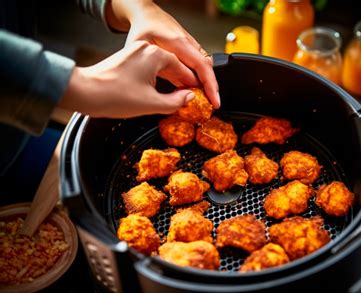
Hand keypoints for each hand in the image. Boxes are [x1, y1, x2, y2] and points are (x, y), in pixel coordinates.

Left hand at [58, 41, 194, 117]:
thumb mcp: (151, 104)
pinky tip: (164, 90)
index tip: (205, 97)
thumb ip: (175, 102)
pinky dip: (161, 78)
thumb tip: (189, 99)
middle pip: (176, 66)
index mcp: (157, 55)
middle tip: (196, 98)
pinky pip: (153, 67)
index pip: (186, 71)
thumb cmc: (113, 95)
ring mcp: (137, 52)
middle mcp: (148, 49)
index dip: (198, 86)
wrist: (83, 91)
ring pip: (164, 66)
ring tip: (181, 96)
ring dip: (174, 81)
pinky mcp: (129, 58)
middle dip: (187, 83)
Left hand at [105, 0, 219, 107]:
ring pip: (205, 66)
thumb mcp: (143, 54)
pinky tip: (192, 87)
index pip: (202, 67)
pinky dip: (199, 76)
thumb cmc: (141, 30)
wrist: (144, 12)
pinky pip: (198, 62)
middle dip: (212, 88)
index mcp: (178, 43)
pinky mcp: (189, 47)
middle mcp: (188, 42)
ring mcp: (190, 44)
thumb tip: (177, 94)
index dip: (210, 86)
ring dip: (206, 82)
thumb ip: (157, 71)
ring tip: (203, 98)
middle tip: (213, 104)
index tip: (214, 101)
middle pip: (207, 68)